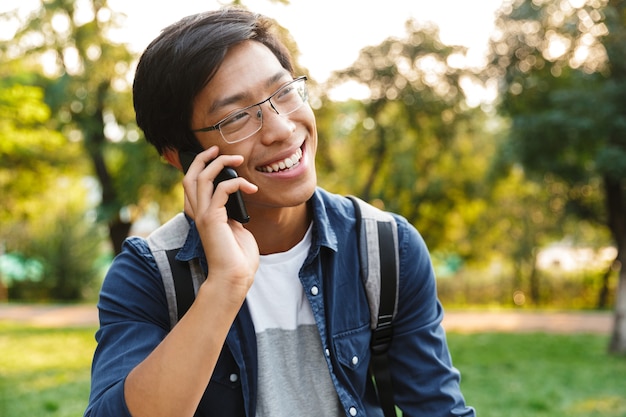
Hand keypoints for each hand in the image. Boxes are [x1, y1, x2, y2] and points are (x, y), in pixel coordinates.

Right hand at [181, 146, 258, 305]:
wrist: (234, 278)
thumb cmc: (237, 257)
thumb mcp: (236, 228)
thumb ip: (232, 212)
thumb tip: (238, 198)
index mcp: (201, 215)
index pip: (192, 184)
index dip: (200, 167)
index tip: (216, 156)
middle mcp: (198, 213)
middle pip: (190, 177)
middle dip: (203, 159)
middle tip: (218, 149)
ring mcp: (203, 216)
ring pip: (201, 178)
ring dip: (220, 164)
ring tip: (238, 159)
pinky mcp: (212, 220)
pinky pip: (221, 190)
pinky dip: (236, 183)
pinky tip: (251, 188)